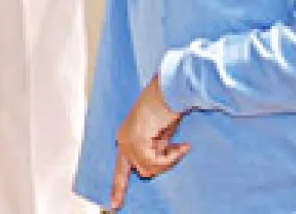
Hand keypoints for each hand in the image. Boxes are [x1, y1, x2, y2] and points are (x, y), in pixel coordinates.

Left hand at [110, 75, 189, 209]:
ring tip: (179, 144)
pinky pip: (157, 162)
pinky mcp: (137, 142)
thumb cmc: (167, 109)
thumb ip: (155, 150)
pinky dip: (172, 156)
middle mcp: (123, 140)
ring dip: (169, 159)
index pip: (120, 169)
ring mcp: (128, 141)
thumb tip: (155, 166)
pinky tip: (181, 145)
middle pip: (141, 171)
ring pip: (150, 169)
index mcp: (125, 137)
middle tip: (173, 152)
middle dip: (161, 165)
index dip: (118, 187)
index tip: (114, 204)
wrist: (168, 92)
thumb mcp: (160, 136)